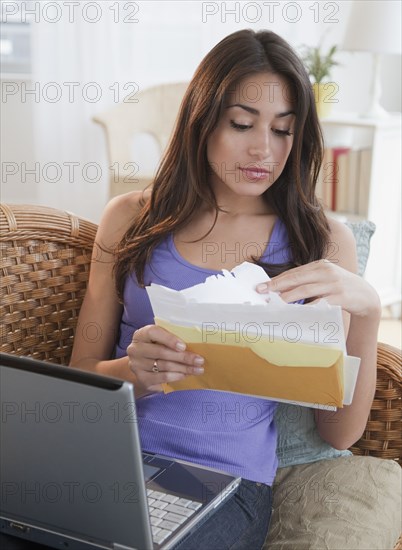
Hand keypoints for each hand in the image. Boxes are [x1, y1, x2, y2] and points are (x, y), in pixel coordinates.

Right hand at [127, 325, 204, 392]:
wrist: (143, 367)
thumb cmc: (156, 349)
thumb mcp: (160, 341)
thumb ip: (172, 340)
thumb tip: (194, 345)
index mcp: (141, 335)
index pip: (153, 332)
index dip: (169, 339)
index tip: (183, 346)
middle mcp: (136, 349)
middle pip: (161, 352)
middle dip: (183, 357)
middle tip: (199, 360)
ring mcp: (137, 365)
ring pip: (164, 366)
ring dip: (184, 368)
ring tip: (197, 369)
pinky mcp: (142, 379)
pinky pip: (162, 377)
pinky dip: (176, 377)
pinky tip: (185, 375)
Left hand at [256, 260, 380, 317]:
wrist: (365, 295)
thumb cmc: (338, 287)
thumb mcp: (324, 278)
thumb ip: (306, 281)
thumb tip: (280, 290)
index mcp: (319, 265)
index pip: (293, 273)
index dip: (276, 280)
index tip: (260, 287)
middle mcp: (325, 272)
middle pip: (297, 279)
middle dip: (277, 286)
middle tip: (263, 293)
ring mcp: (333, 284)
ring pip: (306, 290)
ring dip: (289, 297)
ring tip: (276, 303)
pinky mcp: (341, 296)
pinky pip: (320, 303)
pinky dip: (308, 307)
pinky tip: (297, 312)